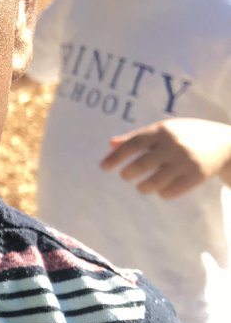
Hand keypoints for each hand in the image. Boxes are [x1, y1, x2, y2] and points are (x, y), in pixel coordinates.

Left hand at [100, 118, 230, 197]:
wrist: (227, 143)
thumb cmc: (189, 135)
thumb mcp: (166, 129)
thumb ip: (139, 137)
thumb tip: (111, 144)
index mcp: (162, 130)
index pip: (132, 144)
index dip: (115, 157)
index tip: (103, 168)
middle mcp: (172, 145)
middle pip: (139, 165)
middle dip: (128, 174)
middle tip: (127, 175)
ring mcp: (185, 161)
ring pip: (153, 183)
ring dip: (143, 187)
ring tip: (143, 185)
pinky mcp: (196, 176)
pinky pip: (169, 192)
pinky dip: (162, 193)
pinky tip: (162, 189)